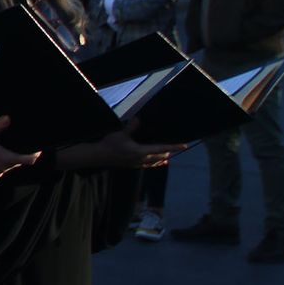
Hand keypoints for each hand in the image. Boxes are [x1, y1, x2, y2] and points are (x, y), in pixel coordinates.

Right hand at [0, 116, 40, 181]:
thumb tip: (8, 117)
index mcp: (8, 158)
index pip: (29, 159)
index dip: (35, 155)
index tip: (38, 150)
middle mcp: (5, 168)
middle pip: (18, 162)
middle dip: (20, 156)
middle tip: (19, 146)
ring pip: (8, 167)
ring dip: (8, 160)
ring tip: (5, 151)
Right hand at [58, 121, 187, 170]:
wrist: (99, 156)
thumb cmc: (109, 144)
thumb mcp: (120, 134)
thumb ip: (131, 127)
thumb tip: (138, 118)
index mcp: (140, 151)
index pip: (161, 148)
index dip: (174, 147)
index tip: (184, 146)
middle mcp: (141, 159)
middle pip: (159, 156)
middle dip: (168, 152)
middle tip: (177, 149)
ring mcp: (137, 164)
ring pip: (154, 162)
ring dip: (161, 159)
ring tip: (168, 158)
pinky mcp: (132, 166)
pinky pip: (147, 166)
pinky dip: (154, 164)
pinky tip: (155, 163)